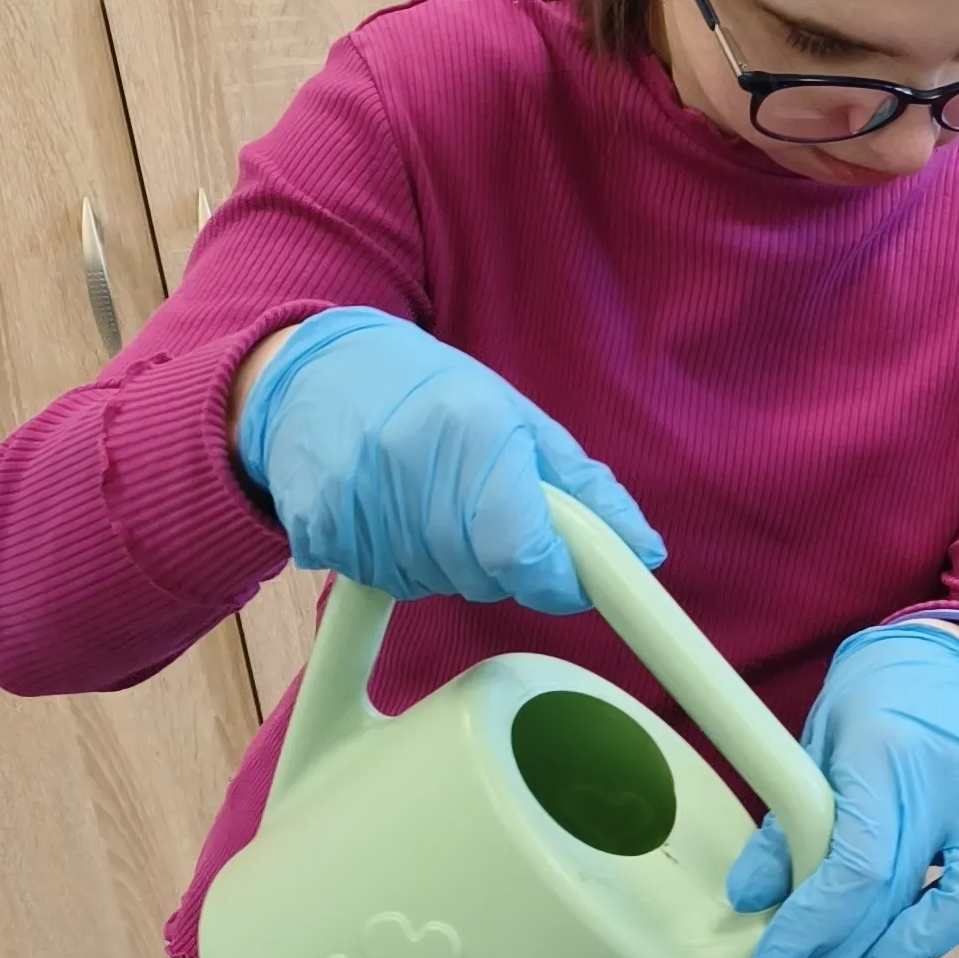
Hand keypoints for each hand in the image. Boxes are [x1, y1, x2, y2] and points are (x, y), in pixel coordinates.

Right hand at [236, 308, 663, 612]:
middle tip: (485, 511)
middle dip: (504, 562)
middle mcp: (411, 472)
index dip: (557, 579)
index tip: (568, 575)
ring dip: (451, 561)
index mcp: (473, 435)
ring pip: (437, 585)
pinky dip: (403, 560)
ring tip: (432, 498)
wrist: (315, 372)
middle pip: (485, 576)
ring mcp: (357, 506)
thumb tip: (643, 553)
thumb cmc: (430, 391)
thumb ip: (585, 491)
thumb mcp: (520, 420)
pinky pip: (385, 581)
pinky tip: (393, 510)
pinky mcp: (320, 532)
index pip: (524, 553)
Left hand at [726, 618, 958, 957]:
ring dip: (908, 949)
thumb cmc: (885, 700)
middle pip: (898, 899)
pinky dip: (944, 919)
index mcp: (893, 754)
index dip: (813, 925)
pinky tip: (904, 936)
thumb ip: (790, 821)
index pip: (857, 866)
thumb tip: (750, 898)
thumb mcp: (820, 744)